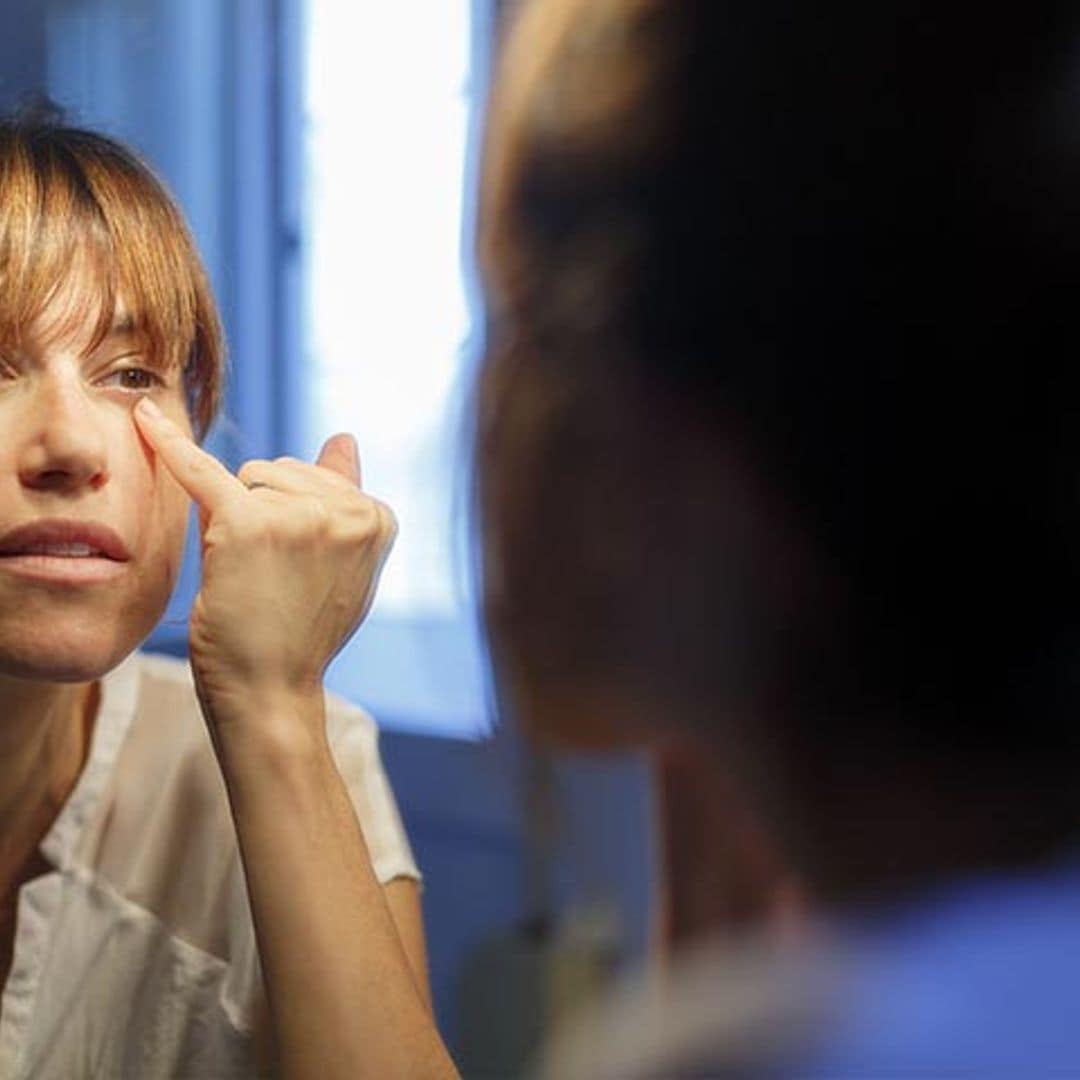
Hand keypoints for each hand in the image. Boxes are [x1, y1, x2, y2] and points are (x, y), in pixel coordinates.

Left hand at [133, 397, 395, 734]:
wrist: (272, 692)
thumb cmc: (302, 629)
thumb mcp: (341, 561)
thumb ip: (342, 496)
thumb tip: (344, 437)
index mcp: (379, 515)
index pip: (314, 480)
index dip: (291, 520)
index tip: (295, 570)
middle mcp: (349, 510)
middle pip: (280, 473)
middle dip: (262, 511)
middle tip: (272, 577)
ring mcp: (301, 513)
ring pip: (247, 479)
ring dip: (236, 519)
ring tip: (252, 575)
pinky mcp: (247, 523)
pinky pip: (201, 472)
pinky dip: (168, 444)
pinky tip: (142, 418)